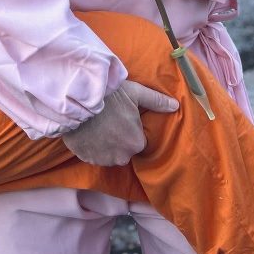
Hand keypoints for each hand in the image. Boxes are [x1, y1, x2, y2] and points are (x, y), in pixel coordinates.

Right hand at [61, 81, 178, 165]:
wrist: (77, 100)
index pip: (138, 140)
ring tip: (97, 126)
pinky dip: (92, 147)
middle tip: (108, 120)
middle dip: (118, 138)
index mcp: (136, 143)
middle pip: (124, 149)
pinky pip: (94, 156)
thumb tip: (176, 106)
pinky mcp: (87, 159)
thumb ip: (156, 101)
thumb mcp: (135, 93)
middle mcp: (122, 157)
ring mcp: (103, 160)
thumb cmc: (109, 96)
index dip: (130, 128)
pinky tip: (88, 132)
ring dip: (105, 144)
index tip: (121, 117)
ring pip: (109, 154)